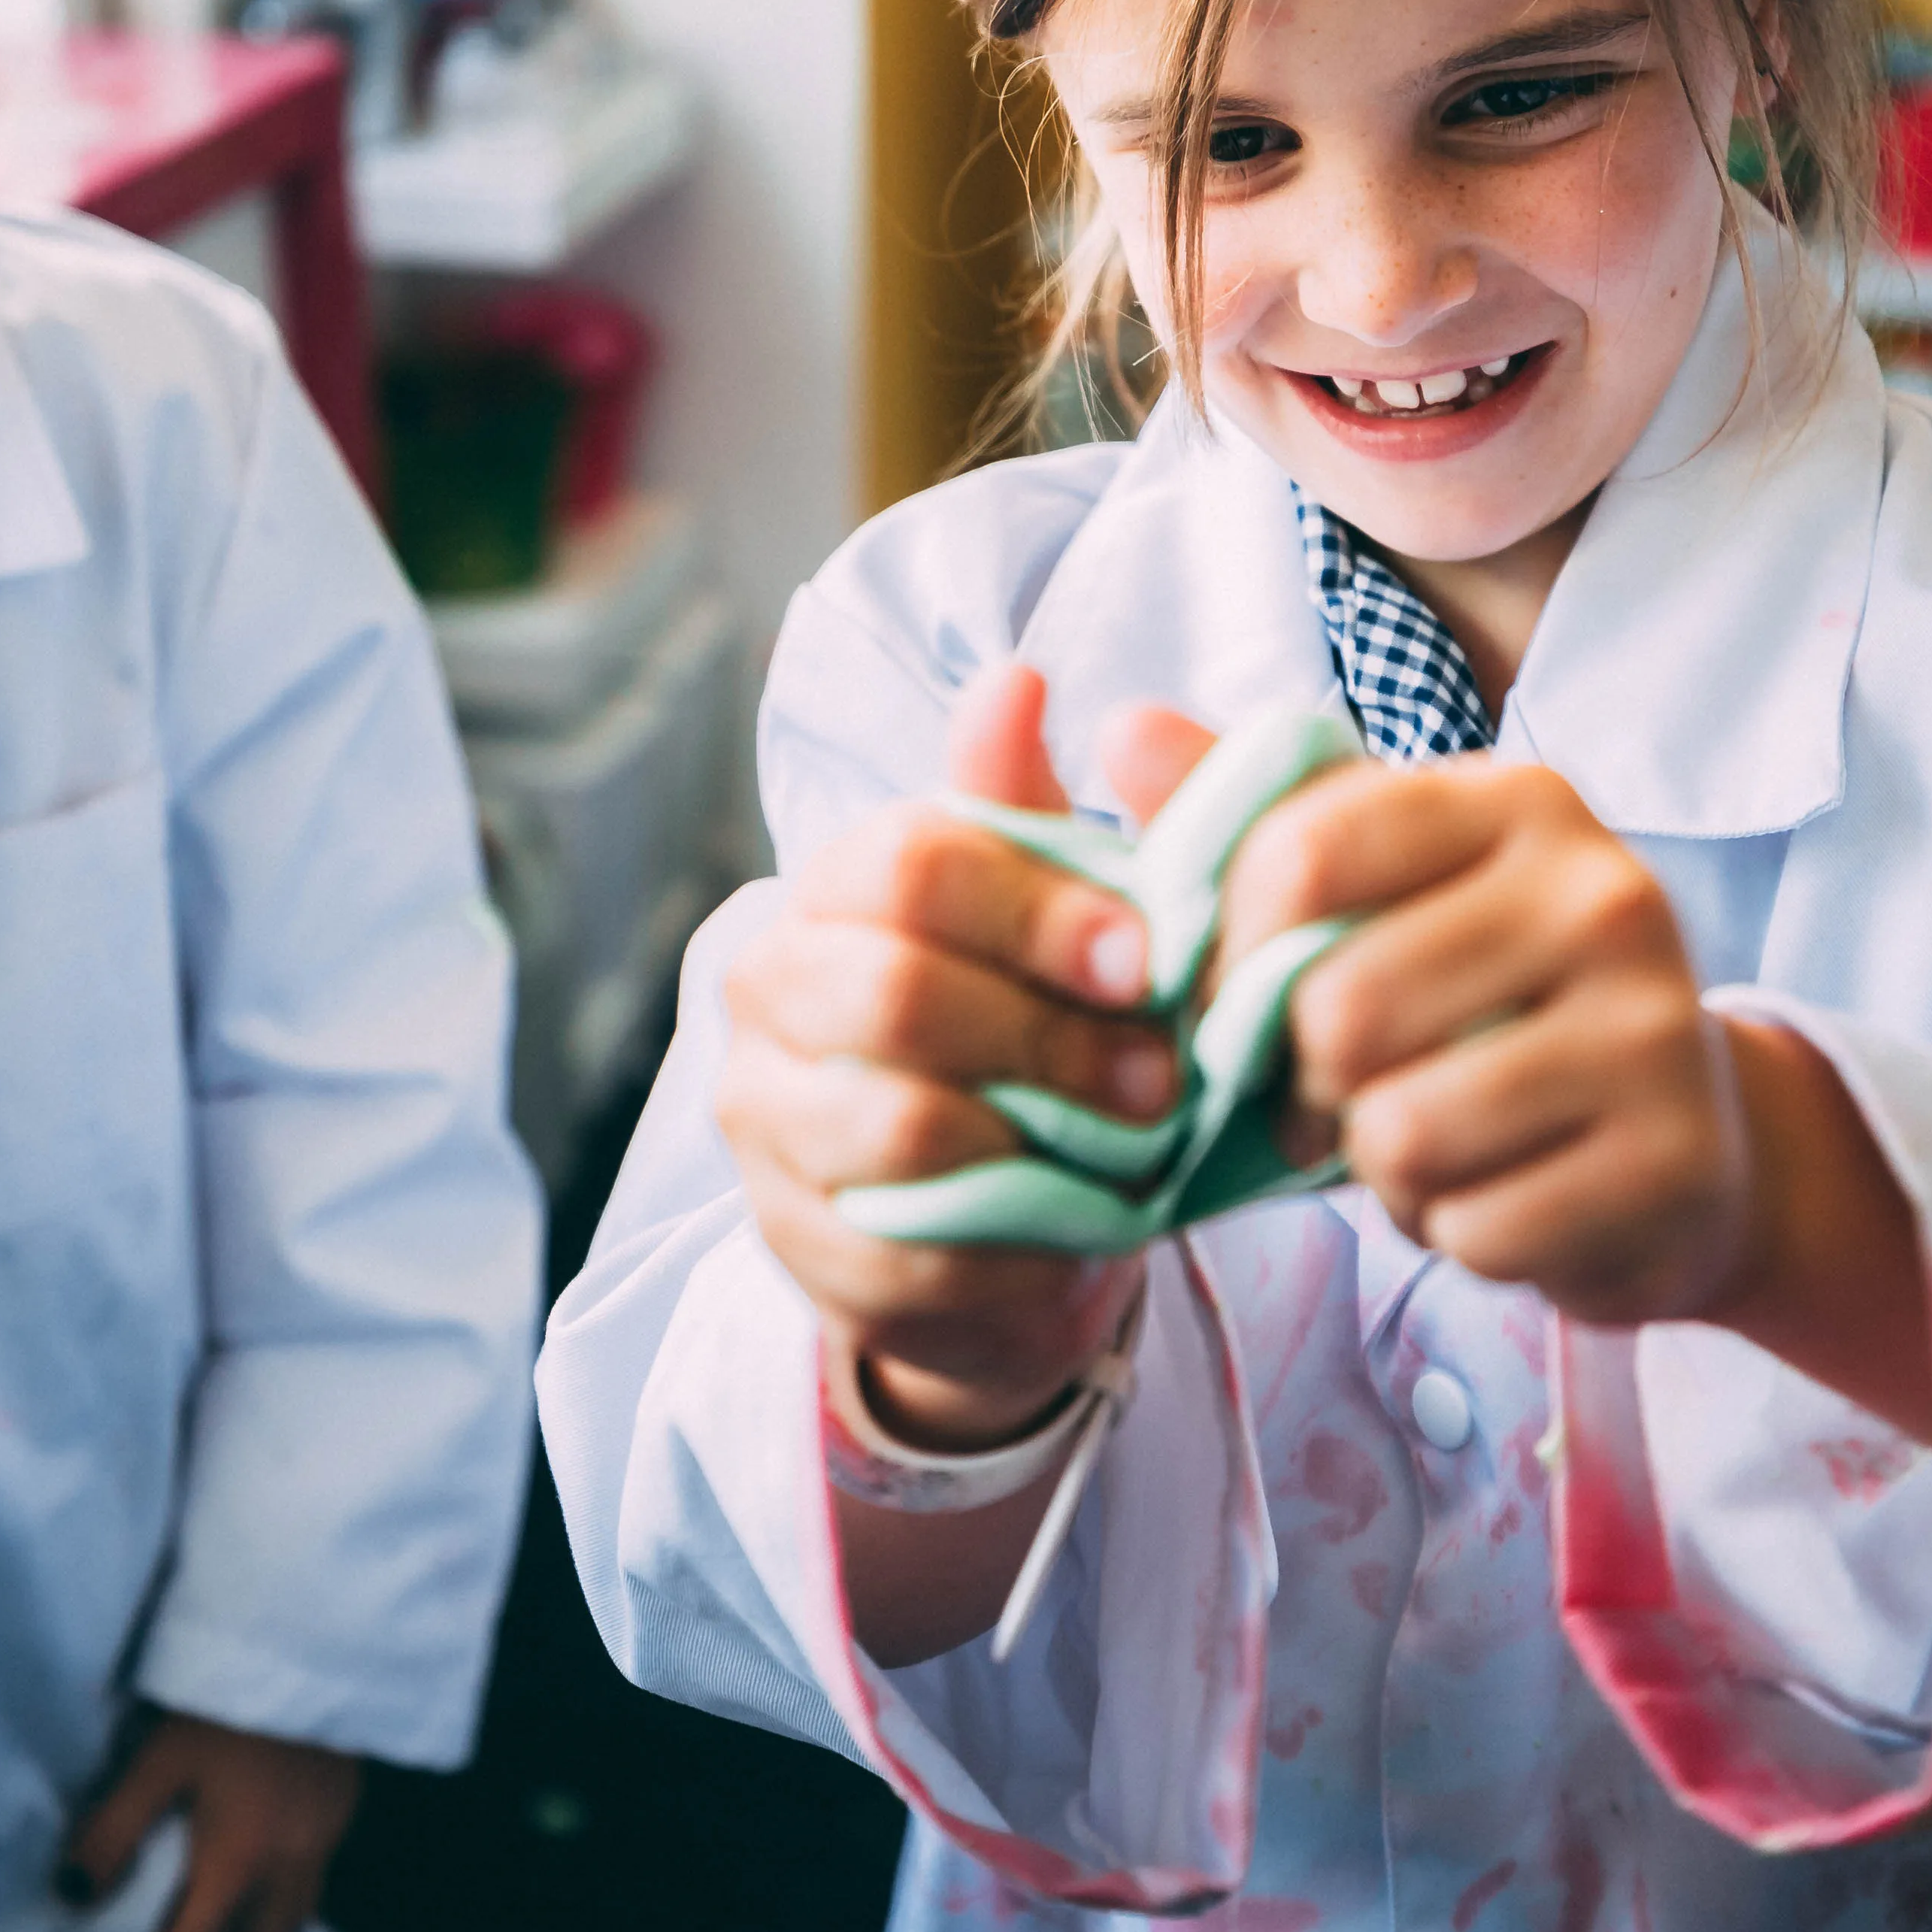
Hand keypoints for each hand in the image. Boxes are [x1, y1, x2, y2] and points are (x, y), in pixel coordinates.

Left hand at [62, 1711, 359, 1931]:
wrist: (318, 1654)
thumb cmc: (230, 1706)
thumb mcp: (160, 1760)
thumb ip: (114, 1830)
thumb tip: (71, 1898)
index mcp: (236, 1866)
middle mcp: (285, 1873)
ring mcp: (321, 1848)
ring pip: (287, 1930)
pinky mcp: (340, 1819)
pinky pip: (309, 1893)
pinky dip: (280, 1913)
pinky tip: (263, 1884)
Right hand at [716, 663, 1202, 1452]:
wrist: (974, 1206)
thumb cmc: (1017, 1025)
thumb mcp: (1035, 911)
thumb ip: (1026, 808)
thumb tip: (1020, 678)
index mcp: (830, 887)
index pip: (907, 864)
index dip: (1036, 909)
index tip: (1145, 957)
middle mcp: (769, 992)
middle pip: (892, 994)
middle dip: (1048, 1036)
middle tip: (1162, 1074)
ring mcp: (768, 1124)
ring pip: (894, 1128)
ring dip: (1041, 1142)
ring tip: (1137, 1148)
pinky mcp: (798, 1246)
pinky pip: (909, 1253)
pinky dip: (1017, 1246)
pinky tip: (1082, 1226)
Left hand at [1201, 731, 1931, 1443]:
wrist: (1681, 1139)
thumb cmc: (1488, 1001)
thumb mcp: (1384, 888)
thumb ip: (1256, 817)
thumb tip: (1121, 731)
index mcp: (1518, 801)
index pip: (1301, 851)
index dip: (1232, 951)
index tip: (1244, 996)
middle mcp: (1603, 894)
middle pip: (1341, 1007)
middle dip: (1306, 1081)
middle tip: (1339, 1093)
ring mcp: (1654, 1029)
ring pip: (1403, 1131)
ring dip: (1378, 1168)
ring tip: (1421, 1142)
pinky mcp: (1674, 1162)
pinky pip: (1473, 1228)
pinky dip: (1451, 1233)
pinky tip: (1495, 1196)